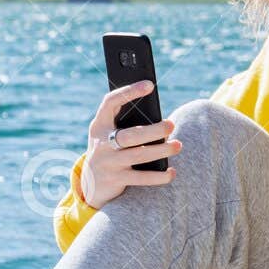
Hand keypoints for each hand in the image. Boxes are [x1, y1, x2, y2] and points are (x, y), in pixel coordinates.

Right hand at [78, 80, 180, 209]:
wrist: (91, 183)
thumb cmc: (109, 149)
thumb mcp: (109, 133)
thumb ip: (127, 124)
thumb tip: (161, 123)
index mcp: (99, 124)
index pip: (110, 102)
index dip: (129, 92)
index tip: (149, 85)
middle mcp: (101, 143)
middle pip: (130, 134)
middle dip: (154, 130)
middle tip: (171, 125)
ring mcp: (108, 162)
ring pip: (138, 154)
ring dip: (161, 150)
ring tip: (178, 145)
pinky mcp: (116, 179)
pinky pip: (141, 178)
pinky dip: (159, 176)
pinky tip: (172, 172)